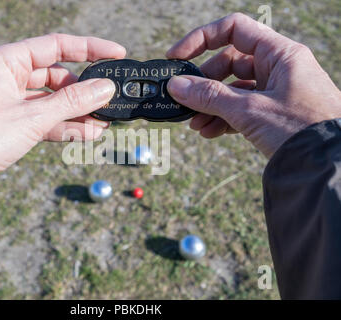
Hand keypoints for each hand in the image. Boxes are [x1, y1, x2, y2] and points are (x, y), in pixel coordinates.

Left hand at [0, 34, 125, 175]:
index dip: (89, 49)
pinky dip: (65, 126)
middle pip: (57, 77)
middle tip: (108, 101)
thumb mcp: (33, 116)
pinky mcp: (13, 122)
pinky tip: (88, 134)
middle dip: (84, 91)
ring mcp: (11, 100)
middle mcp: (9, 76)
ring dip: (77, 112)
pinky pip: (46, 119)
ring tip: (103, 123)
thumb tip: (105, 89)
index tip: (115, 54)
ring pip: (53, 101)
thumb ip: (72, 102)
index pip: (56, 46)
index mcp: (7, 61)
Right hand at [166, 13, 340, 157]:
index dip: (201, 39)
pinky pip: (241, 109)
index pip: (233, 30)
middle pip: (229, 62)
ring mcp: (276, 92)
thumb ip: (210, 96)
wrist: (330, 166)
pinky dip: (223, 119)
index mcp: (279, 54)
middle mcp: (278, 68)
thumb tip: (176, 85)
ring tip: (194, 124)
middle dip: (204, 82)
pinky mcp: (273, 114)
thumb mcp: (249, 110)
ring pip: (233, 90)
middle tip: (184, 98)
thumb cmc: (301, 129)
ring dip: (210, 105)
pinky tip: (209, 132)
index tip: (177, 57)